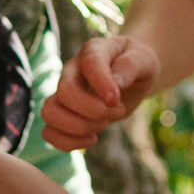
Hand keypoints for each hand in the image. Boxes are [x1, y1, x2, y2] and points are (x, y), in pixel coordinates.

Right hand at [39, 34, 160, 151]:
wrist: (133, 78)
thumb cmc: (138, 66)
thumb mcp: (145, 60)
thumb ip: (131, 66)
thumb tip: (116, 83)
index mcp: (93, 51)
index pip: (90, 64)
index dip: (103, 85)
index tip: (117, 101)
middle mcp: (72, 71)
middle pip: (64, 92)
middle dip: (93, 111)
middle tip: (117, 111)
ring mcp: (63, 93)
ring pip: (49, 113)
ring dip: (78, 127)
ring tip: (102, 125)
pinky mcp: (62, 114)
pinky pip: (49, 133)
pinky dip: (68, 143)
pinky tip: (91, 139)